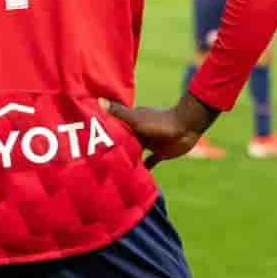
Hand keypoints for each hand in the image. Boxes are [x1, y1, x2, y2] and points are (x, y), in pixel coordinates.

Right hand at [98, 94, 217, 168]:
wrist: (186, 127)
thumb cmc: (159, 122)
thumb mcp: (135, 119)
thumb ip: (118, 112)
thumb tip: (98, 100)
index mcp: (133, 121)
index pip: (115, 126)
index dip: (104, 132)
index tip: (90, 140)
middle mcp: (139, 132)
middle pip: (124, 140)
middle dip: (114, 147)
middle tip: (98, 160)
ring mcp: (150, 142)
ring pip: (135, 151)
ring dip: (127, 158)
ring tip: (113, 169)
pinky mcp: (160, 152)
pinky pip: (149, 162)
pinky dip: (144, 167)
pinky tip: (135, 177)